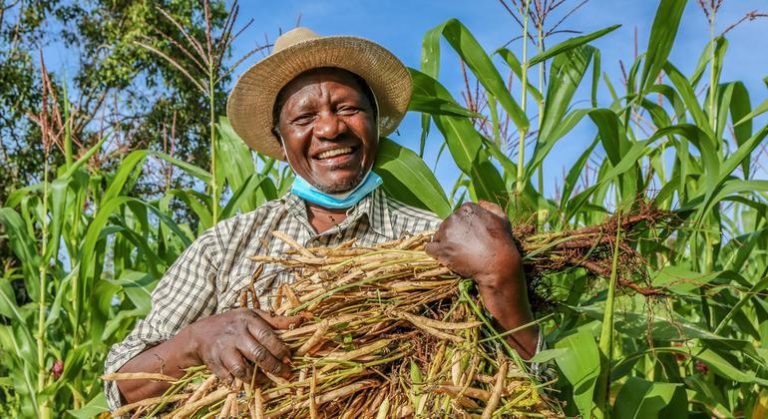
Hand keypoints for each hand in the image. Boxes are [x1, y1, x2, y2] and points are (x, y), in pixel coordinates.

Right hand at [185, 308, 302, 383]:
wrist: (201, 333)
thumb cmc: (234, 323)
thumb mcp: (253, 316)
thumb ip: (276, 321)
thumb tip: (302, 319)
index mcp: (247, 321)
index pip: (267, 336)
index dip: (280, 349)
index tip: (289, 358)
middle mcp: (235, 334)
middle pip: (258, 354)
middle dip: (274, 367)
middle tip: (285, 373)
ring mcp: (223, 349)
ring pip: (243, 369)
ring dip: (257, 378)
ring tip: (266, 379)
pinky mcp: (214, 363)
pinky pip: (229, 378)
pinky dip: (238, 383)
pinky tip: (246, 381)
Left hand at [426, 201, 537, 357]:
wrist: (498, 265)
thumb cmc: (503, 242)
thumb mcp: (502, 219)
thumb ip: (490, 207)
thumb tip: (479, 202)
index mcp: (468, 209)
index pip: (459, 215)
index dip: (464, 226)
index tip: (471, 236)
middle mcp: (454, 217)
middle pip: (447, 224)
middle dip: (454, 234)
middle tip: (466, 246)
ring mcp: (446, 233)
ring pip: (438, 235)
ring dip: (445, 242)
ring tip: (459, 253)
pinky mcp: (440, 249)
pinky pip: (430, 248)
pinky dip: (435, 252)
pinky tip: (445, 256)